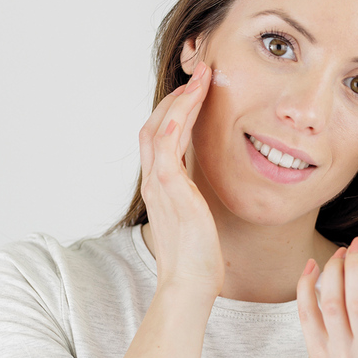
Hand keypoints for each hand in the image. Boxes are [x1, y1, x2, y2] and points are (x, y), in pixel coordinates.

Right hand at [138, 61, 223, 294]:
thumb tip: (202, 181)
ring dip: (179, 100)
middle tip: (200, 74)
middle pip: (155, 124)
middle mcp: (154, 180)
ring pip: (159, 129)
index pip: (161, 135)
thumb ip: (193, 193)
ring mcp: (159, 184)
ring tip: (201, 79)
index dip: (176, 109)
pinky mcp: (169, 191)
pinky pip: (165, 149)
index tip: (196, 90)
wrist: (189, 283)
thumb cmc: (196, 254)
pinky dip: (174, 123)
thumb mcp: (196, 214)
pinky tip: (188, 104)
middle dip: (177, 96)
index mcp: (161, 184)